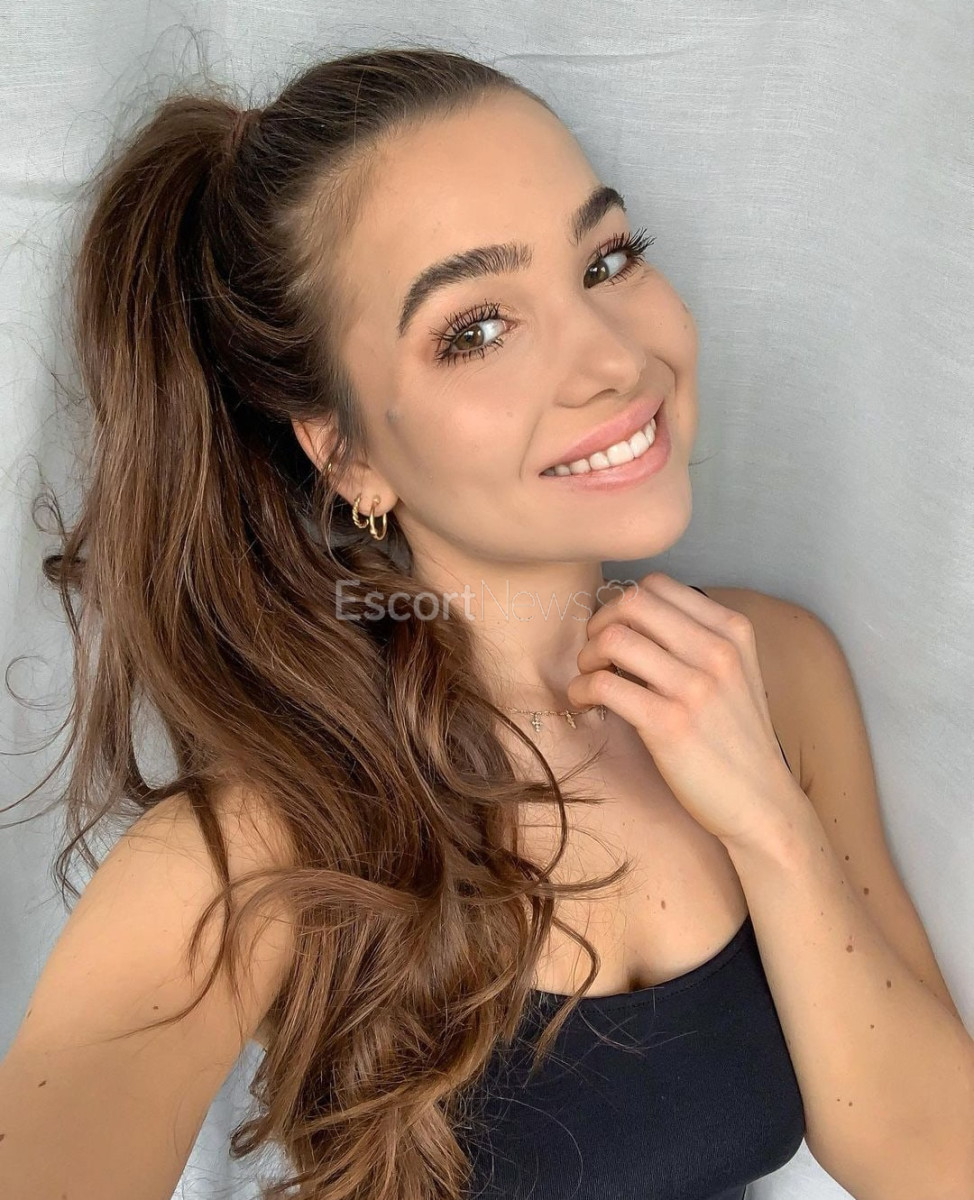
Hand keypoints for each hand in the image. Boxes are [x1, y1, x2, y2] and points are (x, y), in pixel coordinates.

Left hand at [566, 572, 805, 846]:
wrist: (760, 803)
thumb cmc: (735, 739)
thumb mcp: (733, 674)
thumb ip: (695, 640)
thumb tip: (629, 619)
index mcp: (732, 630)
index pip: (657, 585)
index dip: (623, 605)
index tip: (616, 633)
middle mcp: (717, 651)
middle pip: (632, 602)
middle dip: (599, 624)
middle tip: (596, 655)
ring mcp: (695, 687)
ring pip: (613, 639)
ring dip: (587, 657)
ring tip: (590, 679)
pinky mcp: (670, 724)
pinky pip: (604, 683)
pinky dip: (582, 689)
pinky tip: (587, 703)